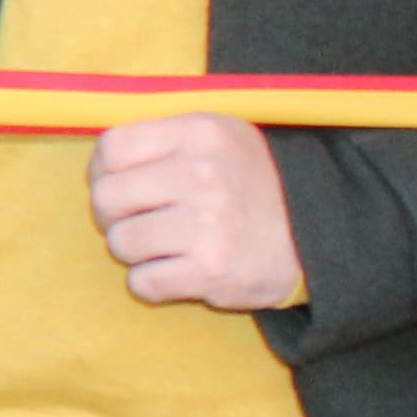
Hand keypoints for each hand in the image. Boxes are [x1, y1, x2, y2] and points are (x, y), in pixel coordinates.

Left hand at [86, 113, 303, 310]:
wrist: (319, 237)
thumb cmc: (252, 187)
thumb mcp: (219, 140)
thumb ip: (164, 141)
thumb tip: (97, 162)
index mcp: (202, 133)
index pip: (112, 147)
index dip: (103, 172)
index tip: (119, 186)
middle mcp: (204, 174)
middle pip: (106, 197)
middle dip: (114, 216)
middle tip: (142, 222)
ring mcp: (209, 223)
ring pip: (121, 242)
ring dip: (136, 252)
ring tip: (169, 247)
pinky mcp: (212, 270)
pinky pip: (143, 282)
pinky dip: (153, 283)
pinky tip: (180, 271)